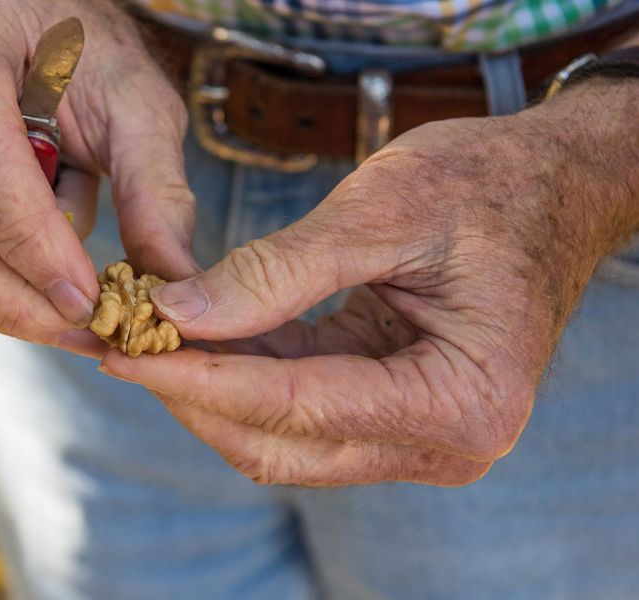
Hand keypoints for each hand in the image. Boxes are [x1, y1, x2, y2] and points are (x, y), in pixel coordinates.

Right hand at [0, 0, 197, 356]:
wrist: (30, 17)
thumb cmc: (86, 49)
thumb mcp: (137, 101)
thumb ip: (156, 188)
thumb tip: (171, 282)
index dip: (28, 242)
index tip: (85, 301)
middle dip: (6, 297)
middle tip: (81, 331)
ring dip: (3, 286)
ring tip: (80, 296)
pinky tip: (47, 258)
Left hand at [100, 79, 638, 485]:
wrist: (551, 186)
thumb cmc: (490, 186)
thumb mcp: (383, 211)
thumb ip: (277, 272)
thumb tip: (177, 311)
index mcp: (460, 400)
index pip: (298, 407)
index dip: (199, 379)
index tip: (123, 351)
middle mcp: (443, 442)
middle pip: (281, 442)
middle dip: (194, 394)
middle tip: (122, 342)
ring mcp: (416, 435)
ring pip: (281, 436)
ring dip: (211, 389)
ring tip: (147, 335)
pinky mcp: (391, 412)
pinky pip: (298, 408)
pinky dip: (243, 375)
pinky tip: (198, 332)